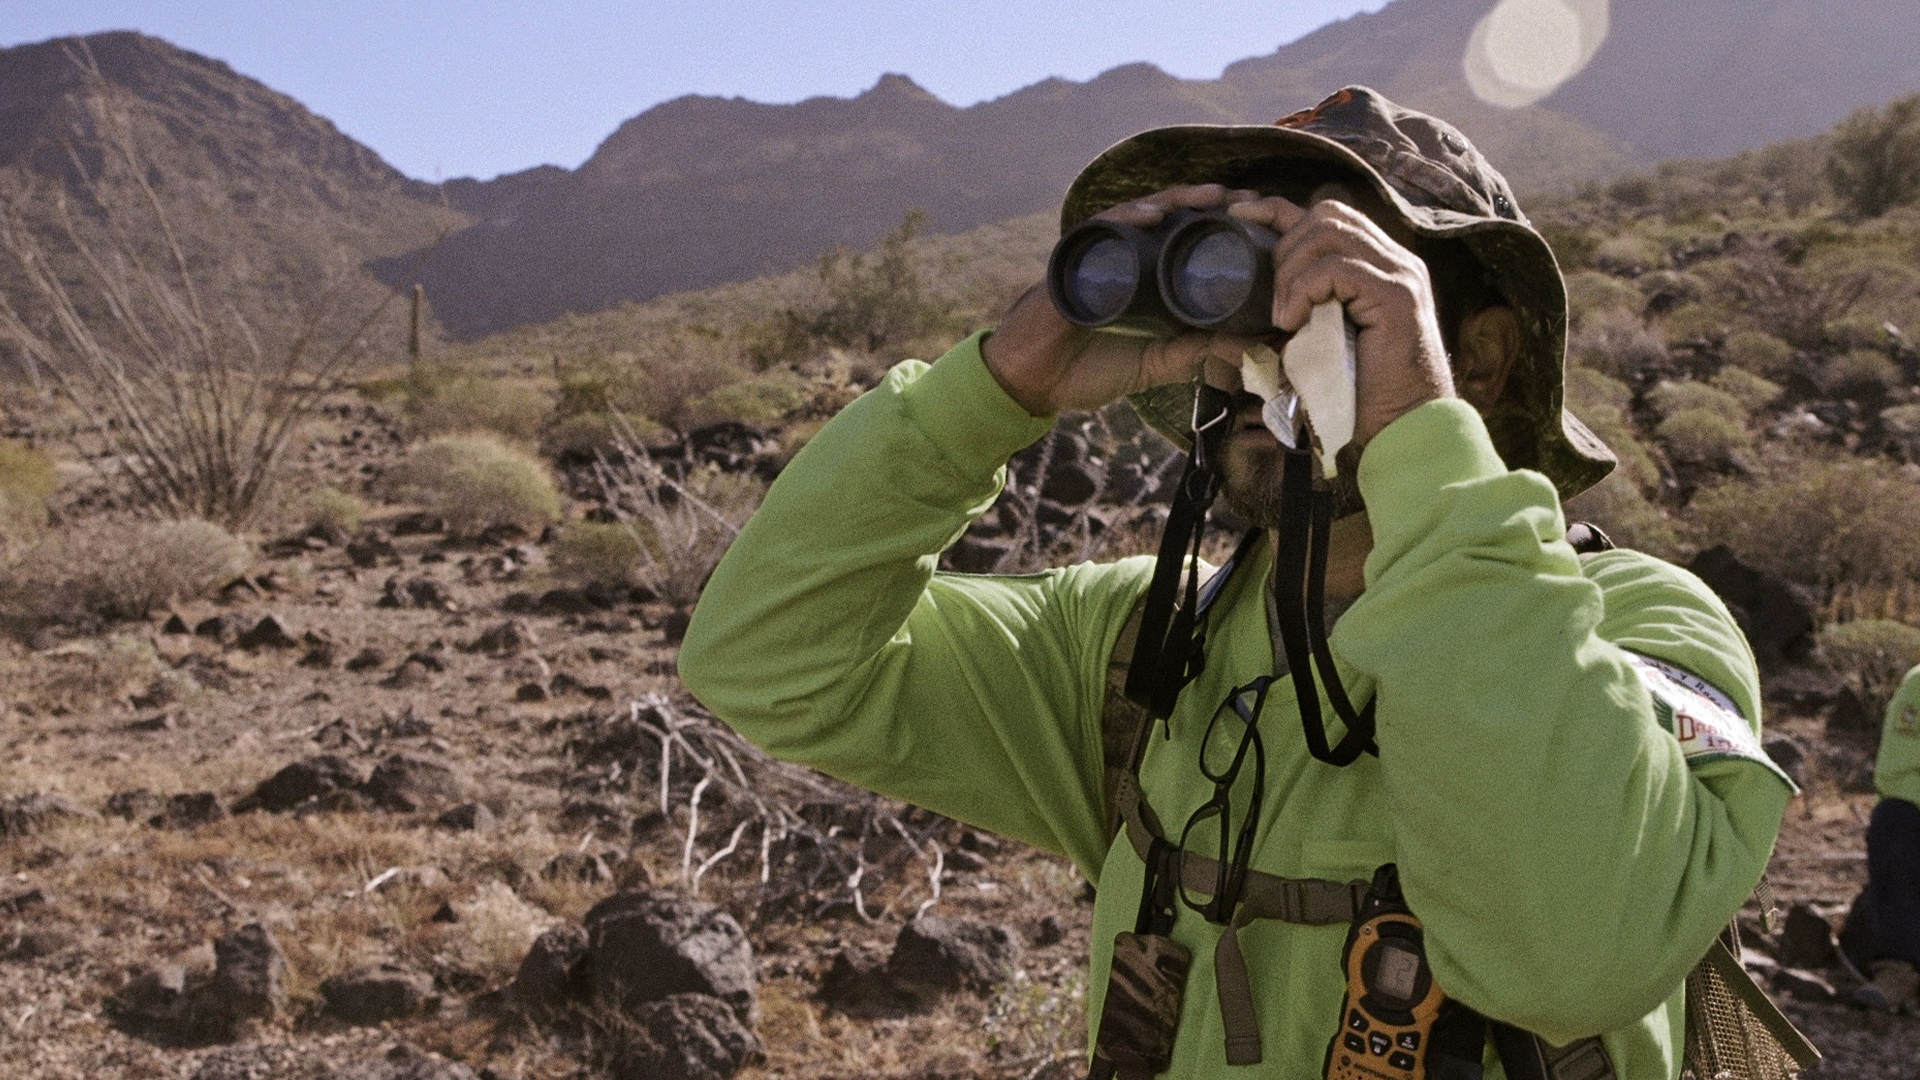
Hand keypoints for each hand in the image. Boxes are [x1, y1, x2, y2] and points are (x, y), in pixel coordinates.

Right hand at [981, 184, 1262, 415]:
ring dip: (1179, 200)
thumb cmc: (1090, 369)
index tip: (1264, 221)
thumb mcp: (1157, 362)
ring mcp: (1103, 254)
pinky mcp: (1076, 259)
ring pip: (1144, 213)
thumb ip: (1198, 353)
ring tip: (1213, 195)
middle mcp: (1129, 257)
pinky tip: (1153, 214)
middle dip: (1211, 204)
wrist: (1036, 383)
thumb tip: (1252, 349)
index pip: (1191, 239)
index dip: (1225, 225)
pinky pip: (1103, 228)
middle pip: (1174, 218)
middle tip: (1249, 199)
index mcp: (1150, 277)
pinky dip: (1128, 217)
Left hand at [1226, 194, 1455, 446]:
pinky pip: (1336, 268)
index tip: (1238, 216)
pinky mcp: (1396, 294)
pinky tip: (1294, 323)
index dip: (1278, 210)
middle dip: (1283, 247)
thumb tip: (1232, 324)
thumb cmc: (1359, 394)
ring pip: (1328, 233)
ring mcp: (1400, 273)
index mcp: (1378, 265)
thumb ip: (1289, 321)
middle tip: (1273, 299)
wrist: (1404, 428)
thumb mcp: (1314, 347)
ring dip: (1291, 272)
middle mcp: (1394, 259)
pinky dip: (1304, 290)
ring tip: (1283, 316)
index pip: (1327, 215)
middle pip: (1326, 214)